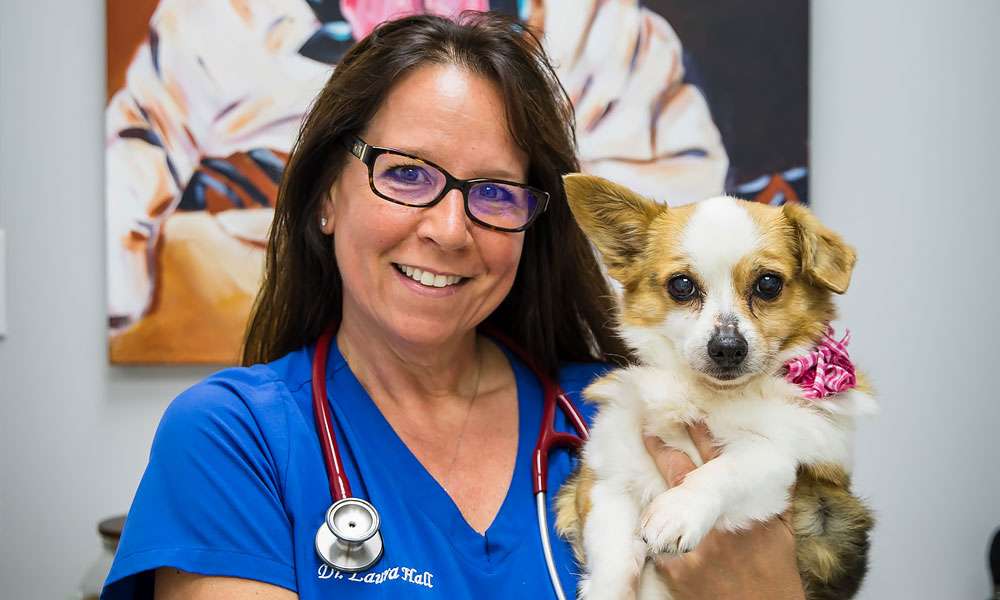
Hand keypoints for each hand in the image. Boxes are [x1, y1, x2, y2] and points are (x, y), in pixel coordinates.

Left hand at [642, 424, 804, 599]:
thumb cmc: (775, 575)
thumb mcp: (781, 532)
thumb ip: (773, 497)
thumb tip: (776, 464)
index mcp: (742, 508)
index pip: (717, 461)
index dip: (701, 435)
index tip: (690, 416)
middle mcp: (715, 523)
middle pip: (681, 475)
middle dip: (663, 451)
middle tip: (649, 431)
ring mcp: (691, 545)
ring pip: (662, 506)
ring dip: (652, 488)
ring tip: (640, 470)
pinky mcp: (673, 567)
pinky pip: (655, 539)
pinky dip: (653, 530)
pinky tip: (647, 519)